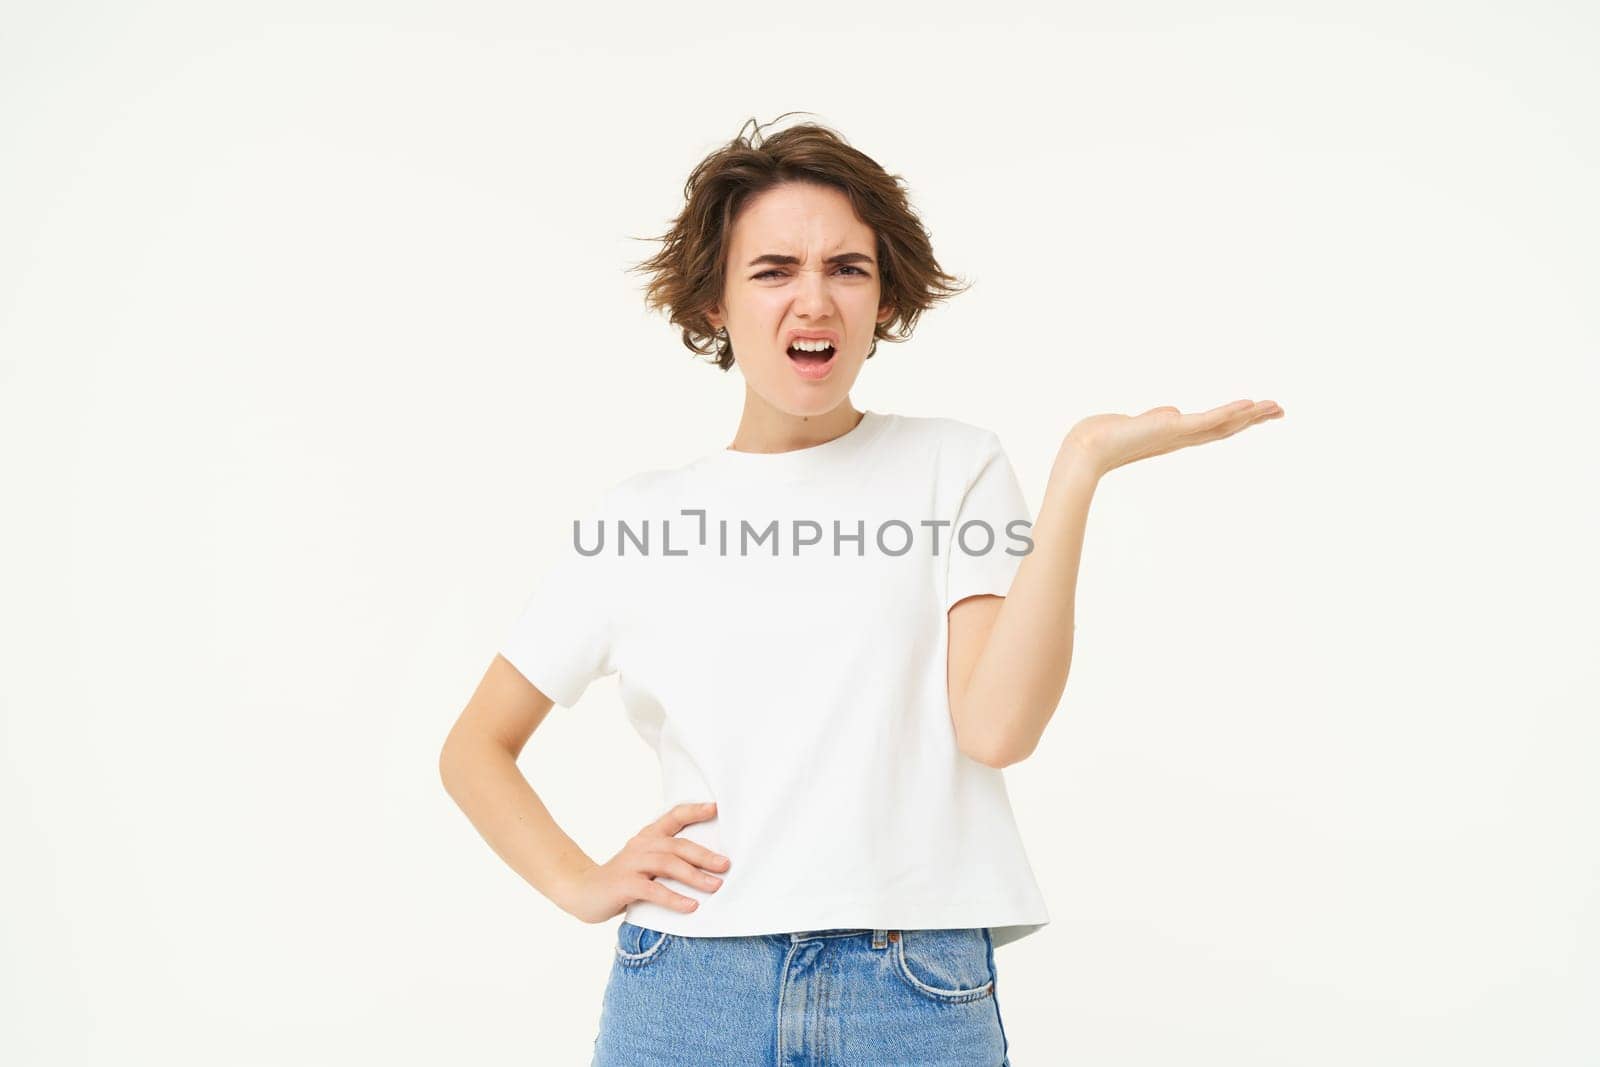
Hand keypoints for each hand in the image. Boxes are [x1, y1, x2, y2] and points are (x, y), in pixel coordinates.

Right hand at [557, 801, 730, 923]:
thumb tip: (710, 867)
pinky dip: (673, 898)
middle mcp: (640, 845)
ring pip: (667, 864)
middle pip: (677, 845)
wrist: (581, 891)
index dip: (694, 811)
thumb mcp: (645, 864)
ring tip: (715, 886)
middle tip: (726, 865)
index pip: (673, 816)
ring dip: (694, 876)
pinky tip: (690, 906)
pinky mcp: (623, 885)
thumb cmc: (622, 880)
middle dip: (704, 854)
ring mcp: (631, 864)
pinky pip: (652, 890)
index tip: (716, 808)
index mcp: (648, 837)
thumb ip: (668, 861)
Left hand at [1063, 398, 1283, 476]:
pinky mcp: (1171, 428)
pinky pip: (1206, 420)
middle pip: (1226, 427)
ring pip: (1222, 424)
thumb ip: (1160, 417)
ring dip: (1249, 415)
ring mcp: (1179, 434)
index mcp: (1177, 435)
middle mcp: (1182, 437)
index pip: (1215, 427)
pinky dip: (1227, 412)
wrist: (1088, 448)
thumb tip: (1173, 411)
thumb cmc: (1107, 436)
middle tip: (1281, 410)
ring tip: (1274, 406)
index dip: (1239, 420)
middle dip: (1254, 418)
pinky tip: (1247, 405)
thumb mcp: (1141, 422)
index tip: (1260, 412)